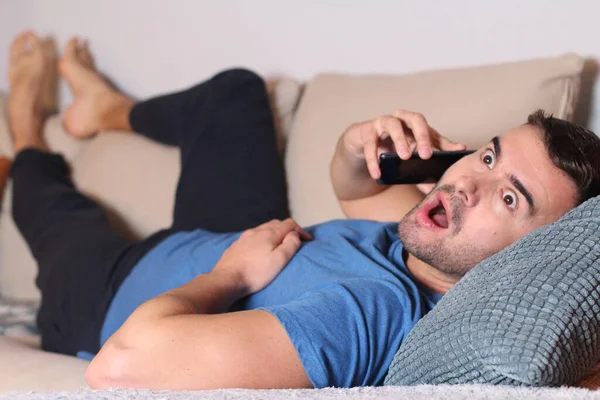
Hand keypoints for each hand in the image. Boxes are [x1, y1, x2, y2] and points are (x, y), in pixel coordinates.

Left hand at [212, 219, 311, 295]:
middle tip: (295, 241)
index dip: (301, 230)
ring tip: (279, 244)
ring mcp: (244, 237)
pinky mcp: (236, 246)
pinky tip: (261, 249)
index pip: (289, 224)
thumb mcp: (279, 260)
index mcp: (269, 233)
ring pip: (263, 229)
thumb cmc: (255, 273)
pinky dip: (262, 239)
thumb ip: (290, 245)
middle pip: (276, 224)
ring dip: (275, 233)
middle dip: (288, 230)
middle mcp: (256, 231)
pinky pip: (253, 237)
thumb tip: (295, 234)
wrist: (226, 280)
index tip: (308, 240)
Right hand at [342, 110, 466, 180]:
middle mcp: (401, 119)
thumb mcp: (410, 153)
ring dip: (400, 140)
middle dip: (422, 136)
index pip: (430, 129)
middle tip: (426, 154)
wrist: (362, 144)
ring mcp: (383, 122)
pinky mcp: (367, 131)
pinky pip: (371, 144)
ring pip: (393, 125)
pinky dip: (374, 159)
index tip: (452, 153)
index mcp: (414, 124)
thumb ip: (425, 166)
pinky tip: (377, 174)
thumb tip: (441, 183)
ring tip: (405, 157)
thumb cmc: (391, 146)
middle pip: (415, 119)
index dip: (441, 141)